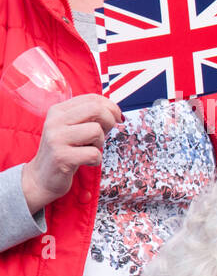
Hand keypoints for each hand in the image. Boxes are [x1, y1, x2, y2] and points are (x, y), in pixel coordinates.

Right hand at [20, 95, 121, 213]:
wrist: (41, 177)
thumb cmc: (65, 151)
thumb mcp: (74, 129)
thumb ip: (90, 118)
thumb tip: (117, 113)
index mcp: (58, 111)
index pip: (92, 99)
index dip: (111, 107)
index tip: (117, 118)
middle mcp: (55, 121)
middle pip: (96, 109)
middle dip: (110, 121)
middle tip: (106, 134)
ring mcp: (56, 138)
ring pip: (96, 131)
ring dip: (100, 143)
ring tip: (89, 149)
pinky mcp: (61, 157)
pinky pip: (94, 154)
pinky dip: (96, 160)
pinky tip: (85, 162)